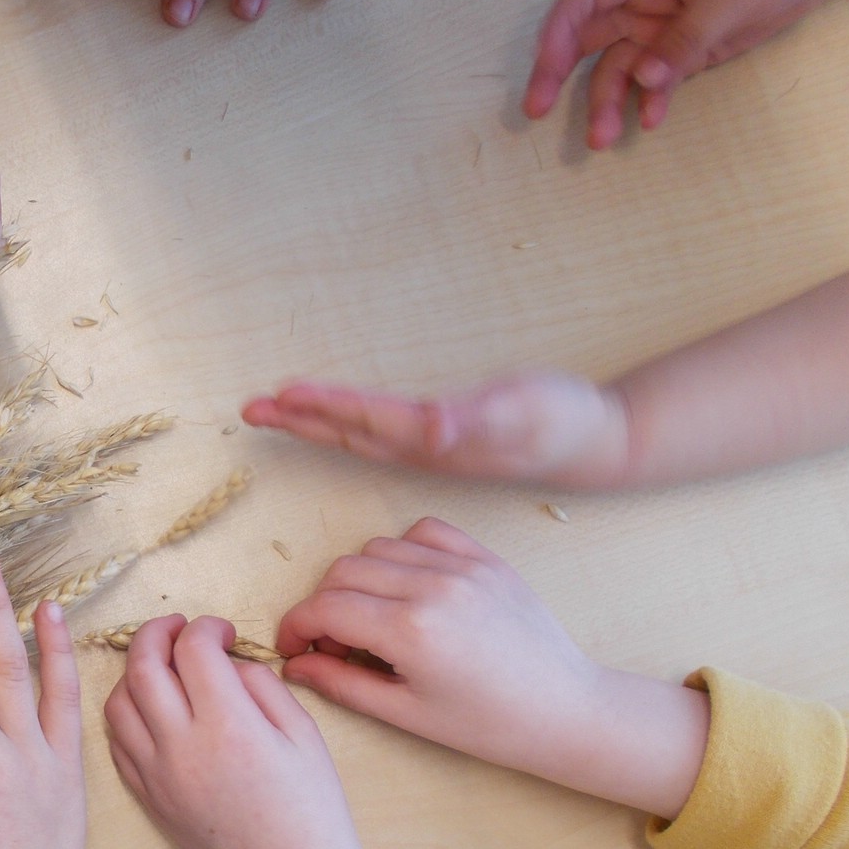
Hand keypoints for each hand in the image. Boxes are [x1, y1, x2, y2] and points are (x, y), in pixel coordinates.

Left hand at [105, 615, 383, 848]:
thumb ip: (261, 685)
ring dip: (134, 673)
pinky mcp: (148, 799)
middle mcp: (182, 748)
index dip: (206, 627)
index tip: (221, 631)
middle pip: (142, 667)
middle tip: (178, 628)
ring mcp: (157, 776)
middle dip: (156, 633)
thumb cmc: (312, 809)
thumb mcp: (303, 734)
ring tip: (162, 667)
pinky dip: (126, 714)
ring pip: (117, 703)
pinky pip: (117, 743)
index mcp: (229, 726)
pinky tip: (152, 709)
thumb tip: (226, 661)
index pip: (193, 649)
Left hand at [242, 371, 633, 486]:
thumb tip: (430, 427)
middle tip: (251, 408)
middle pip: (347, 431)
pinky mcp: (442, 447)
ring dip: (316, 424)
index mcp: (432, 440)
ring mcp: (430, 451)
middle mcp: (422, 448)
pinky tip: (336, 423)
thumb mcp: (520, 414)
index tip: (278, 397)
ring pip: (358, 436)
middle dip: (299, 420)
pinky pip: (380, 436)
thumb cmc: (563, 422)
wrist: (597, 444)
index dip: (321, 407)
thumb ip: (473, 422)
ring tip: (277, 410)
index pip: (363, 420)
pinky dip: (348, 425)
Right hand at [275, 518, 709, 818]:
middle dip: (324, 606)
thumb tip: (295, 665)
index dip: (295, 626)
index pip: (324, 607)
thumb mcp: (407, 714)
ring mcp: (462, 566)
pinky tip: (408, 587)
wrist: (565, 711)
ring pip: (377, 548)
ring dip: (360, 579)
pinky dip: (402, 553)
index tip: (293, 647)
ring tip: (375, 618)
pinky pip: (424, 531)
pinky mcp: (485, 558)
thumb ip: (342, 684)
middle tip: (337, 644)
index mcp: (411, 631)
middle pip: (342, 572)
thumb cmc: (488, 724)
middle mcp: (433, 586)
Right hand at [524, 0, 848, 148]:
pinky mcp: (680, 50)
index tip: (545, 71)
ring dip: (606, 102)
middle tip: (536, 112)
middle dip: (556, 75)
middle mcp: (643, 0)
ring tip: (602, 140)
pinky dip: (648, 102)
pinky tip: (650, 121)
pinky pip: (651, 81)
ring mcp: (660, 27)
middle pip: (584, 36)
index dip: (557, 31)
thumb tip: (642, 80)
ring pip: (616, 68)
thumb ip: (685, 39)